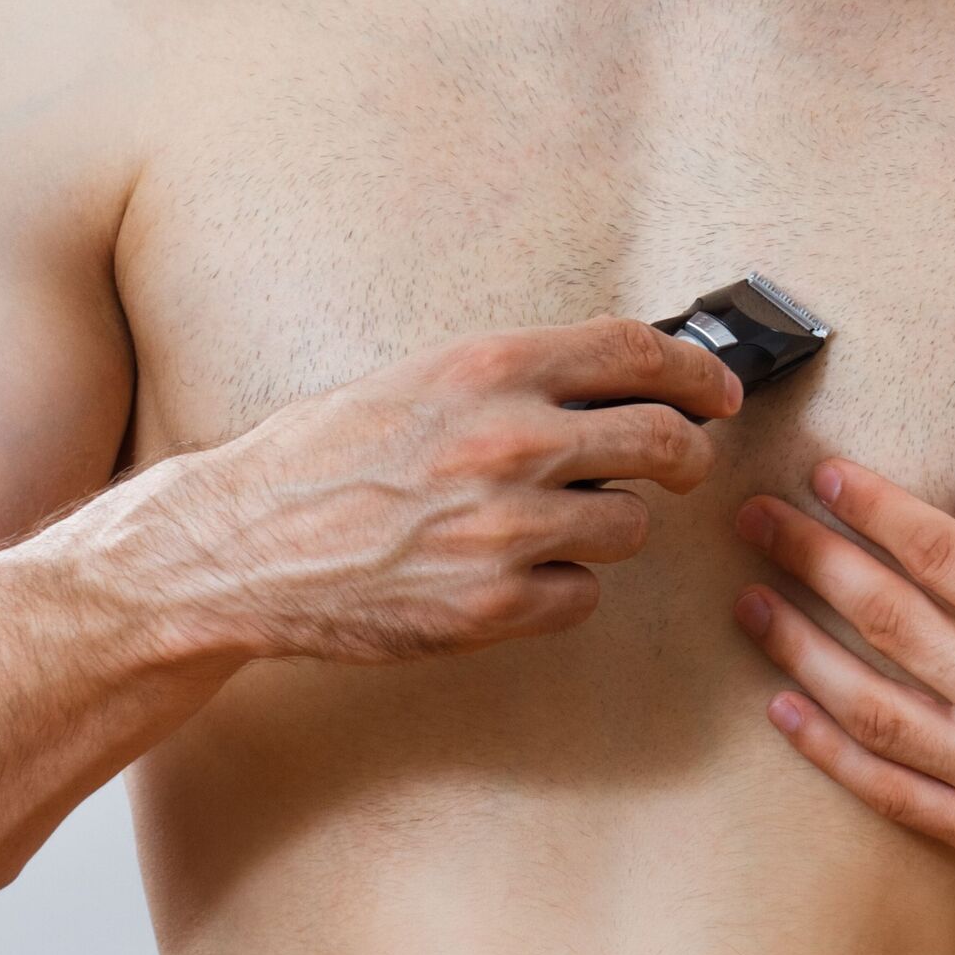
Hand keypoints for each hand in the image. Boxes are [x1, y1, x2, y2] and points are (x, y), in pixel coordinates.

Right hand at [143, 317, 743, 664]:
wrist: (237, 547)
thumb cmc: (320, 459)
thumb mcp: (417, 381)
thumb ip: (514, 379)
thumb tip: (615, 381)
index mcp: (488, 368)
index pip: (638, 351)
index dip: (696, 370)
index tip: (716, 390)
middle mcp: (509, 440)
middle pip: (665, 440)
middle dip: (688, 454)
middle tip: (682, 461)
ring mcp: (506, 527)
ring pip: (630, 526)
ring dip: (607, 526)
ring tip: (545, 522)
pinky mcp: (496, 604)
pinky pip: (584, 594)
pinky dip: (561, 587)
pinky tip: (509, 573)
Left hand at [732, 460, 954, 895]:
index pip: (935, 551)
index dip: (870, 507)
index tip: (823, 474)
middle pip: (884, 617)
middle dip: (808, 558)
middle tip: (754, 520)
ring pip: (868, 704)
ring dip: (796, 647)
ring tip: (749, 602)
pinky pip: (890, 791)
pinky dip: (829, 750)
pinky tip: (785, 708)